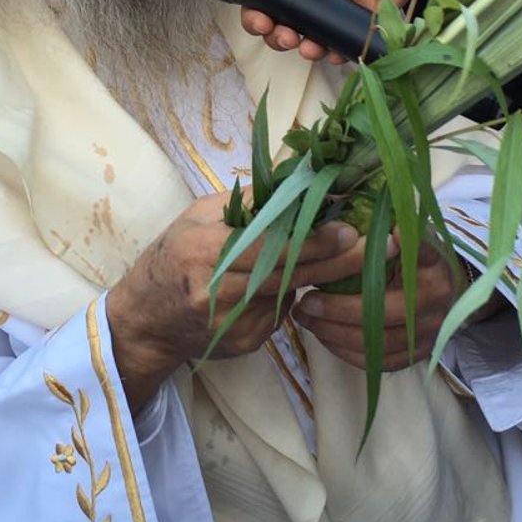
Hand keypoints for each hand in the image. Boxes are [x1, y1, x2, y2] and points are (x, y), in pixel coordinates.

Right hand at [107, 193, 362, 408]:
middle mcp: (215, 290)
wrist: (143, 321)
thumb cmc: (170, 256)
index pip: (269, 245)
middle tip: (378, 246)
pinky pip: (281, 314)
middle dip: (337, 261)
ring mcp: (231, 322)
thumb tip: (298, 178)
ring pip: (290, 295)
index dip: (312, 240)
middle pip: (289, 274)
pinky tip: (296, 286)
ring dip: (322, 279)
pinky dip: (291, 298)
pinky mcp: (243, 342)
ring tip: (356, 259)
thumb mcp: (196, 216)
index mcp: (203, 250)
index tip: (349, 229)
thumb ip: (245, 201)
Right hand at [241, 0, 427, 59]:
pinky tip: (337, 53)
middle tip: (287, 37)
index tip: (261, 21)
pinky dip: (339, 52)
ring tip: (310, 49)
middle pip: (283, 24)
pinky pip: (344, 43)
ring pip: (312, 38)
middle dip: (279, 36)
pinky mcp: (357, 23)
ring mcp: (333, 12)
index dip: (258, 12)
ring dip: (307, 48)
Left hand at [292, 239, 463, 370]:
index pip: (424, 251)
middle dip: (337, 309)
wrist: (446, 292)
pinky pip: (377, 360)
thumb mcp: (406, 237)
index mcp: (433, 264)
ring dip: (333, 332)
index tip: (391, 234)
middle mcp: (436, 299)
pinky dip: (345, 350)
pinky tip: (323, 336)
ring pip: (376, 341)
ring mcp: (429, 331)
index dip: (409, 244)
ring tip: (304, 318)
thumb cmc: (412, 258)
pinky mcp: (417, 354)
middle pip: (383, 310)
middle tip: (305, 302)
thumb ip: (387, 226)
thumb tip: (358, 215)